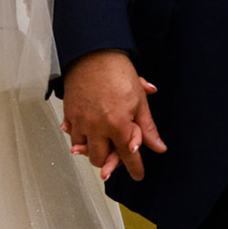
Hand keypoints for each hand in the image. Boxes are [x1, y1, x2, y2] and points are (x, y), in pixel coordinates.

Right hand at [60, 50, 165, 181]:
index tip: (138, 175)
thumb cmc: (117, 72)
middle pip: (100, 159)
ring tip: (101, 147)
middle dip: (110, 162)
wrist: (94, 54)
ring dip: (93, 151)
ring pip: (83, 150)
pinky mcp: (69, 114)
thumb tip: (158, 147)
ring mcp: (80, 121)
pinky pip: (71, 135)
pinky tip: (83, 137)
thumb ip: (147, 128)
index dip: (134, 168)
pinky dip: (77, 139)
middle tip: (117, 157)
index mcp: (117, 124)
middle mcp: (96, 127)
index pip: (128, 156)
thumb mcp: (139, 101)